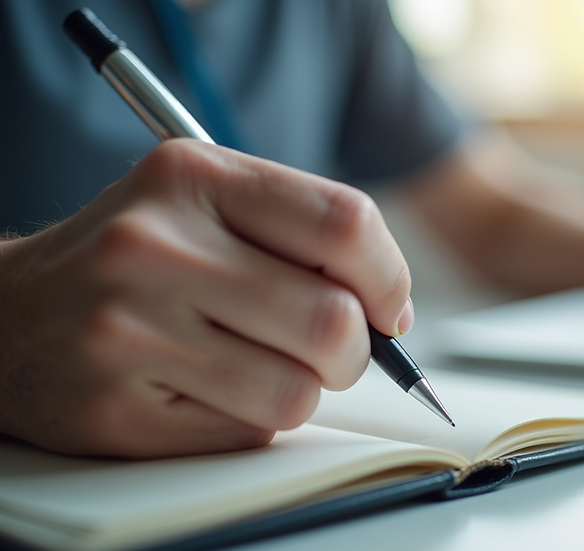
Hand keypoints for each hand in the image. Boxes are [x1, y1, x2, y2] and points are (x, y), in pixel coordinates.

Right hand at [0, 140, 412, 457]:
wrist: (10, 315)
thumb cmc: (133, 257)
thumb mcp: (207, 201)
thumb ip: (302, 232)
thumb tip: (390, 309)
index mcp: (192, 176)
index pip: (345, 223)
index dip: (388, 276)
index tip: (385, 306)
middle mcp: (154, 247)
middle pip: (332, 320)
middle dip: (352, 350)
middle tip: (328, 348)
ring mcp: (129, 331)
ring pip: (297, 390)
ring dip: (299, 388)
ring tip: (256, 364)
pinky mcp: (117, 410)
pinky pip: (247, 431)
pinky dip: (250, 418)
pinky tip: (205, 388)